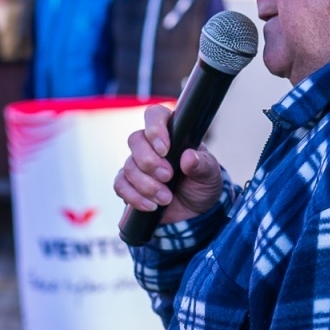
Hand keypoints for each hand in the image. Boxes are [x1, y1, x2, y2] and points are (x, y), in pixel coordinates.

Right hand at [114, 104, 223, 224]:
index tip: (164, 150)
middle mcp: (151, 145)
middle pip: (135, 140)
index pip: (155, 116)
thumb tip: (188, 157)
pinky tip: (151, 206)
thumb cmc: (201, 185)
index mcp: (172, 134)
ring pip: (128, 166)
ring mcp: (138, 165)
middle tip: (168, 176)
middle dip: (150, 162)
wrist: (193, 213)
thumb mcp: (210, 175)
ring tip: (166, 198)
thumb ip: (202, 165)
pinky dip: (135, 197)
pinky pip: (120, 185)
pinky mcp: (129, 184)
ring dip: (147, 185)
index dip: (155, 129)